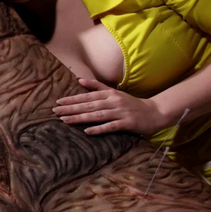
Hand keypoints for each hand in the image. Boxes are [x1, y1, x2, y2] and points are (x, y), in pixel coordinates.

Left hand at [53, 78, 169, 135]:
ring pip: (97, 115)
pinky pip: (111, 126)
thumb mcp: (114, 93)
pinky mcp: (127, 123)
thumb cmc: (131, 104)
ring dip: (80, 118)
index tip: (58, 102)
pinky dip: (99, 129)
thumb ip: (97, 87)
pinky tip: (87, 131)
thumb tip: (79, 80)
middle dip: (71, 108)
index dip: (72, 99)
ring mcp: (120, 113)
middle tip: (55, 110)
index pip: (87, 96)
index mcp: (110, 94)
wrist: (155, 112)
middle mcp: (113, 102)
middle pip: (89, 105)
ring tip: (65, 120)